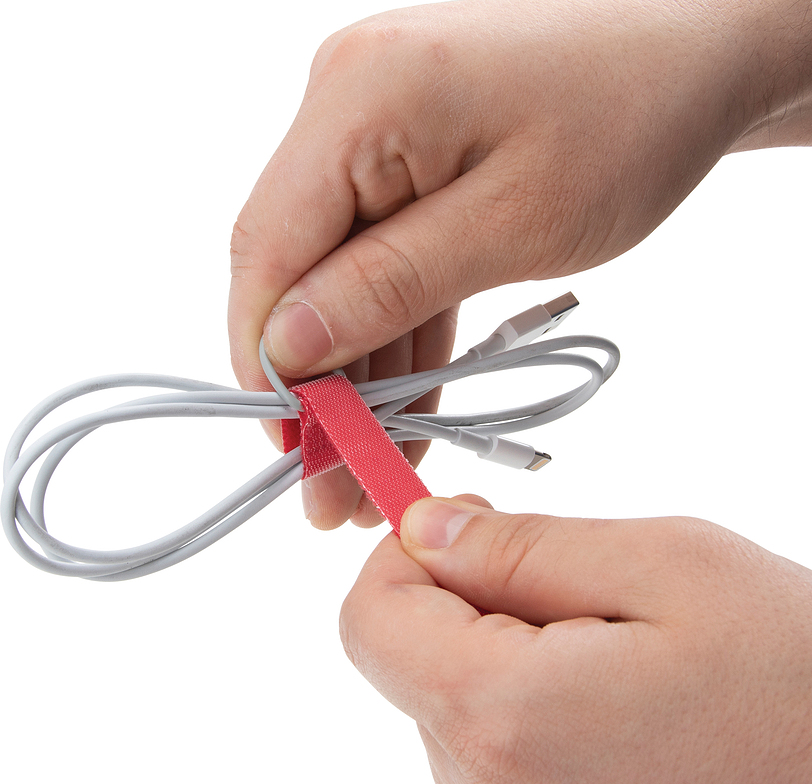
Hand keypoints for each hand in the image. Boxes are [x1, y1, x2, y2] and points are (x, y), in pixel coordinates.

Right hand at [228, 0, 811, 529]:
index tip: (290, 447)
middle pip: (299, 270)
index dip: (266, 360)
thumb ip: (390, 283)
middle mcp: (348, 105)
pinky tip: (409, 409)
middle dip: (317, 386)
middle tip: (335, 487)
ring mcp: (376, 132)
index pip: (268, 249)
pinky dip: (403, 333)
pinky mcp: (410, 159)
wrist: (695, 52)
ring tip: (376, 467)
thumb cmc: (633, 114)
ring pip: (345, 276)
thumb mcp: (516, 221)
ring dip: (363, 373)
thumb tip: (287, 346)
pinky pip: (390, 259)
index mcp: (361, 98)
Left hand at [340, 496, 811, 783]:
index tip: (463, 524)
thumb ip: (521, 547)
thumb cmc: (803, 690)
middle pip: (413, 664)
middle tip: (575, 584)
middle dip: (469, 601)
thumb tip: (425, 530)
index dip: (401, 555)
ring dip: (509, 657)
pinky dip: (535, 712)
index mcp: (503, 719)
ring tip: (618, 653)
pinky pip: (500, 763)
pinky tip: (623, 709)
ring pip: (457, 710)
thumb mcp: (667, 568)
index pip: (368, 619)